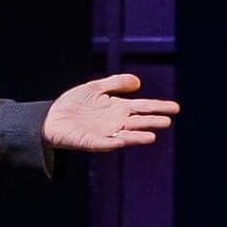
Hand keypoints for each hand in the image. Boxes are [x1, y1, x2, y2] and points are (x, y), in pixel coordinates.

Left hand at [42, 72, 179, 153]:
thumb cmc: (74, 104)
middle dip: (152, 121)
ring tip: (152, 136)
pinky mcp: (90, 142)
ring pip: (125, 135)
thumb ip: (116, 83)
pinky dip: (113, 142)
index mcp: (118, 108)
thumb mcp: (95, 87)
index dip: (158, 107)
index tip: (175, 108)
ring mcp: (104, 133)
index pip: (142, 107)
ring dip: (138, 137)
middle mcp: (114, 122)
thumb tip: (138, 82)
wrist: (51, 117)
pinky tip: (123, 141)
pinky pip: (103, 143)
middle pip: (138, 121)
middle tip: (167, 121)